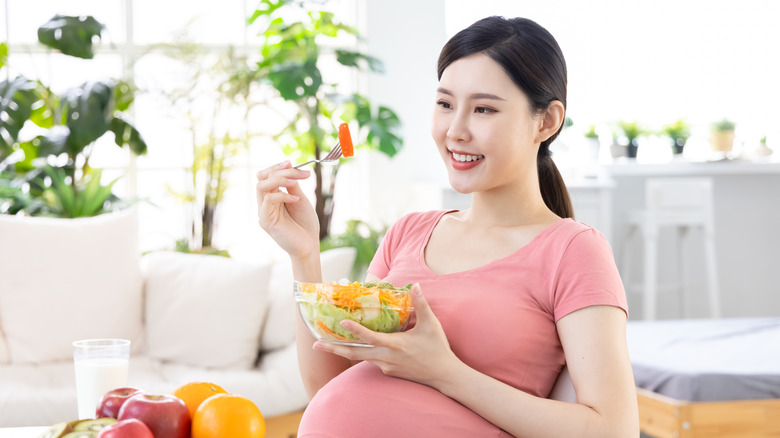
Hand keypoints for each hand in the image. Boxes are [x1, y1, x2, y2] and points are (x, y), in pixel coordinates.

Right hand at [256, 161, 319, 258]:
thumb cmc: (305, 223)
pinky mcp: (265, 221)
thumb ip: (292, 185)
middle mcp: (264, 203)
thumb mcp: (300, 199)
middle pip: (261, 178)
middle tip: (294, 168)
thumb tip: (289, 168)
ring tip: (296, 181)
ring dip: (279, 179)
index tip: (291, 162)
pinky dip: (283, 196)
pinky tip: (296, 200)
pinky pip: (268, 201)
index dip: (276, 167)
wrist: (309, 245)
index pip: (266, 176)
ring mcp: (263, 212)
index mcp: (272, 197)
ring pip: (261, 187)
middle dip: (277, 170)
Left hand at [313, 284, 460, 387]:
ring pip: (360, 357)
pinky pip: (371, 361)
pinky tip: (353, 347)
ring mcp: (386, 367)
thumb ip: (421, 304)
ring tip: (325, 345)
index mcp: (396, 345)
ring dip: (342, 351)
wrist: (444, 376)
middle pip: (355, 353)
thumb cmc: (437, 349)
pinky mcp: (388, 372)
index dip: (355, 330)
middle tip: (315, 344)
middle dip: (334, 348)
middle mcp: (387, 358)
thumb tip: (415, 285)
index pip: (370, 337)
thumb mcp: (430, 324)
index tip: (341, 323)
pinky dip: (360, 354)